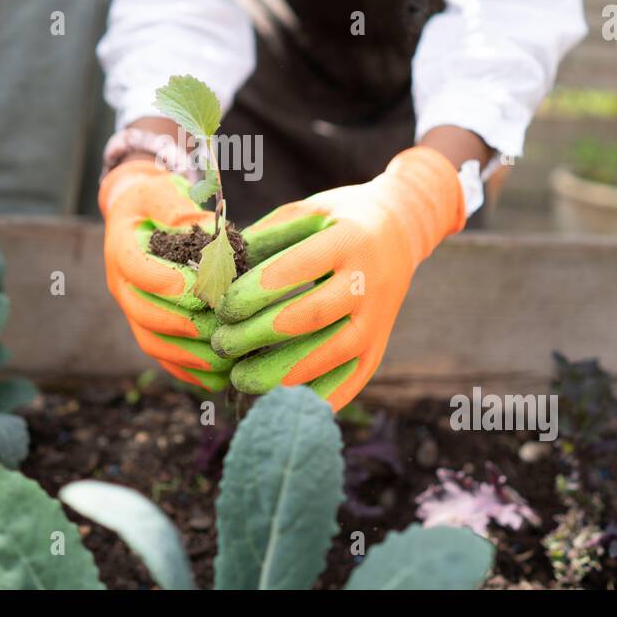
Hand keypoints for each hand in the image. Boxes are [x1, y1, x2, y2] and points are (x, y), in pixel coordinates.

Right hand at [99, 159, 232, 390]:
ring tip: (223, 360)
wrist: (139, 214)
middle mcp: (122, 284)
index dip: (166, 282)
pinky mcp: (147, 326)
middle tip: (218, 328)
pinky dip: (187, 370)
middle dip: (182, 323)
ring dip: (186, 355)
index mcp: (122, 248)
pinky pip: (162, 355)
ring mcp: (132, 309)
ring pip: (151, 340)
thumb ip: (178, 207)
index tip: (200, 289)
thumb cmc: (156, 201)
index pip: (137, 270)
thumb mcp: (163, 191)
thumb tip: (203, 230)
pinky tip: (217, 378)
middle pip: (143, 312)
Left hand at [212, 146, 465, 409]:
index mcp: (348, 241)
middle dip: (257, 335)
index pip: (298, 269)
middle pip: (309, 317)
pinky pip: (348, 384)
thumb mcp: (306, 212)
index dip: (256, 291)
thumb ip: (264, 237)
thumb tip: (216, 270)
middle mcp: (368, 283)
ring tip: (239, 379)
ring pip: (328, 356)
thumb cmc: (338, 221)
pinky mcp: (377, 350)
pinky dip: (314, 400)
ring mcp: (376, 321)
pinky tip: (278, 404)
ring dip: (279, 374)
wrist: (400, 232)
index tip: (222, 306)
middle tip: (221, 344)